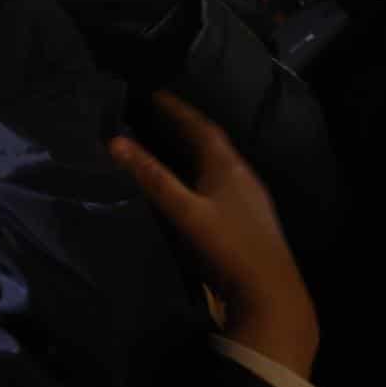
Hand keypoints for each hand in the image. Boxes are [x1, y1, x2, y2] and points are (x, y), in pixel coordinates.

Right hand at [107, 91, 319, 378]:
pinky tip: (191, 187)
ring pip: (217, 164)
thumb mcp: (184, 212)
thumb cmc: (226, 248)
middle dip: (182, 127)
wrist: (271, 294)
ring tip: (167, 145)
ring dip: (192, 151)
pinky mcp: (249, 219)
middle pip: (210, 142)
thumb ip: (151, 178)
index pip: (200, 126)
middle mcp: (242, 175)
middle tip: (154, 115)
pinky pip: (220, 182)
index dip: (176, 109)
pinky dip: (200, 173)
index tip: (154, 93)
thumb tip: (115, 143)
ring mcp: (249, 198)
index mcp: (228, 166)